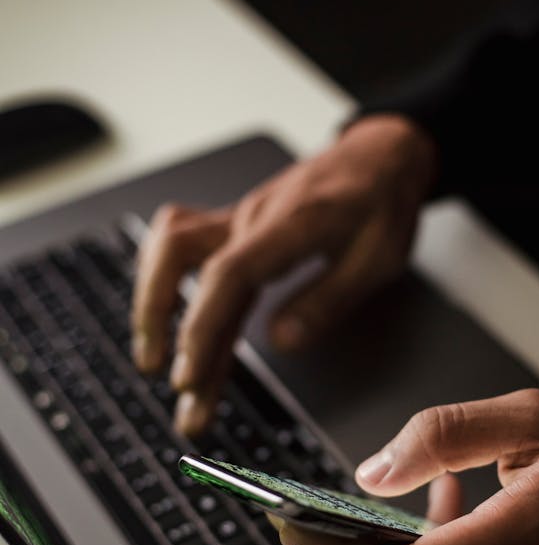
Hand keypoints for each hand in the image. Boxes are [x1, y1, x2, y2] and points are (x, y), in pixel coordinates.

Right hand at [130, 114, 437, 434]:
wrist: (379, 156)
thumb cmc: (381, 203)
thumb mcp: (378, 258)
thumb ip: (328, 299)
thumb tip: (281, 341)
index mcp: (291, 224)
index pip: (228, 275)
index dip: (202, 327)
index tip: (190, 375)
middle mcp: (252, 217)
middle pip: (184, 264)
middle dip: (165, 328)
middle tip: (175, 388)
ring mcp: (237, 219)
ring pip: (170, 249)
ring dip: (152, 302)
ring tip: (152, 358)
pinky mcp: (233, 226)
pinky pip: (179, 243)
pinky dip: (161, 280)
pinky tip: (161, 316)